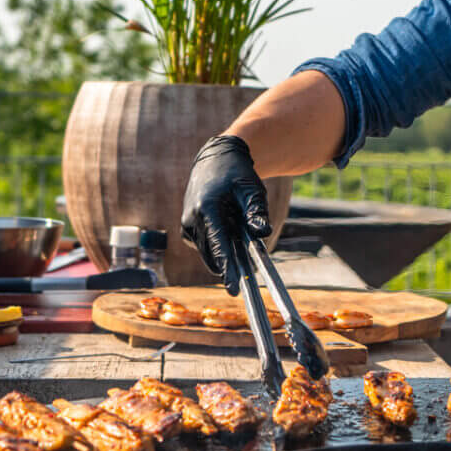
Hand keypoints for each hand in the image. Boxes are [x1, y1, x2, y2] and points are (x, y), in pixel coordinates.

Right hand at [179, 134, 270, 292]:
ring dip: (226, 254)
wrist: (213, 160)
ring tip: (239, 239)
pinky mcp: (187, 230)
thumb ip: (257, 211)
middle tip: (249, 274)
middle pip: (213, 255)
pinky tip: (228, 230)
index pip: (219, 245)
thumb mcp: (252, 189)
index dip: (227, 269)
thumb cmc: (237, 174)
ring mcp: (187, 225)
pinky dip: (219, 247)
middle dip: (230, 266)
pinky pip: (206, 247)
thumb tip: (263, 234)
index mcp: (206, 207)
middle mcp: (192, 218)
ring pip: (209, 253)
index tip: (234, 289)